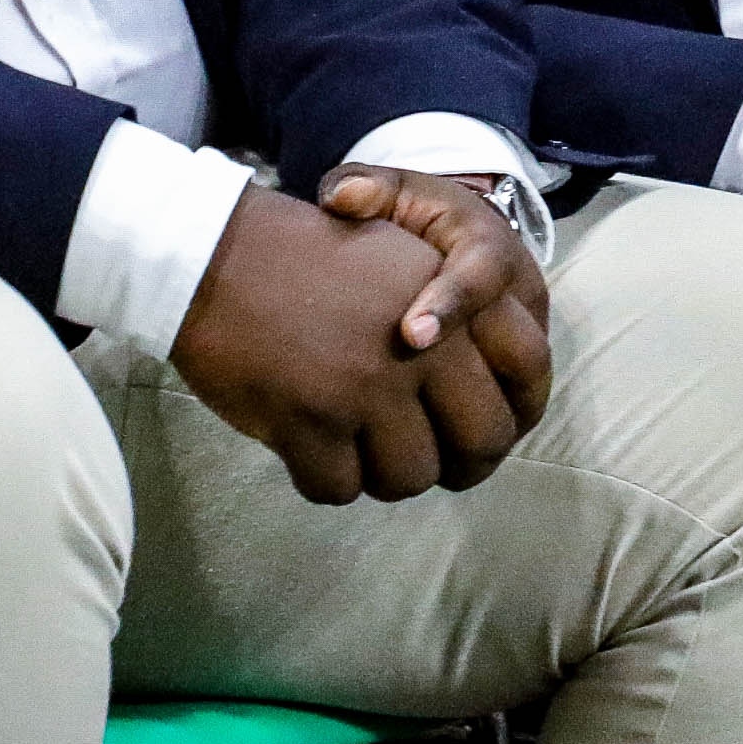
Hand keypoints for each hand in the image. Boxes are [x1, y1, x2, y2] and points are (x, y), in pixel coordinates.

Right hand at [170, 189, 532, 501]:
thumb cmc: (306, 260)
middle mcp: (421, 347)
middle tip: (422, 457)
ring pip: (410, 477)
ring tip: (356, 449)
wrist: (212, 255)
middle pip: (482, 442)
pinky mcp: (310, 420)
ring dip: (384, 475)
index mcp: (452, 303)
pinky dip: (324, 479)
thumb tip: (501, 401)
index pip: (530, 370)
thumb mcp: (400, 261)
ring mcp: (365, 387)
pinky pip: (339, 488)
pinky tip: (308, 450)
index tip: (476, 425)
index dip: (511, 407)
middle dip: (457, 463)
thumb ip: (458, 320)